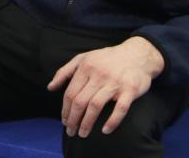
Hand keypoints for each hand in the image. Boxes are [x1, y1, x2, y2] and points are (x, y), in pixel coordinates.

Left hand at [48, 36, 163, 138]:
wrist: (137, 54)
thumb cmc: (107, 58)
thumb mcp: (83, 58)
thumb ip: (65, 72)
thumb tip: (50, 87)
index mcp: (86, 67)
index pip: (70, 92)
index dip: (65, 109)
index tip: (64, 121)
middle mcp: (98, 74)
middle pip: (80, 101)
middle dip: (73, 119)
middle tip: (70, 131)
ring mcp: (115, 82)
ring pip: (95, 106)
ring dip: (87, 123)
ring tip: (82, 133)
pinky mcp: (130, 90)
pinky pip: (120, 109)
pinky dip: (112, 121)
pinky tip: (105, 130)